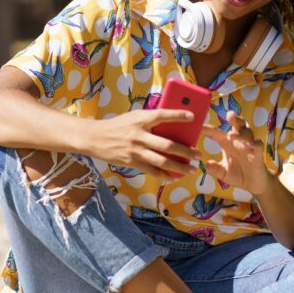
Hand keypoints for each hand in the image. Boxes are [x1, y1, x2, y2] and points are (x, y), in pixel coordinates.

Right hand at [82, 109, 200, 177]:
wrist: (95, 138)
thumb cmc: (119, 125)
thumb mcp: (134, 116)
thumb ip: (151, 119)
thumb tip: (173, 124)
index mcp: (140, 119)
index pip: (162, 115)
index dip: (178, 115)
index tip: (193, 117)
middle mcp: (139, 135)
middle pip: (167, 144)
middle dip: (185, 151)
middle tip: (198, 154)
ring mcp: (135, 150)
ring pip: (162, 161)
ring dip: (179, 166)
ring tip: (191, 169)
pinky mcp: (131, 162)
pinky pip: (151, 171)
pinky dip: (164, 175)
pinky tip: (174, 177)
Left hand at [202, 111, 274, 194]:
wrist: (253, 184)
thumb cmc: (237, 174)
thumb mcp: (224, 173)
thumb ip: (216, 169)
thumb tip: (206, 165)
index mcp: (227, 143)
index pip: (216, 133)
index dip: (207, 129)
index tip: (198, 125)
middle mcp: (238, 141)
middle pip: (237, 124)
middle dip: (234, 118)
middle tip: (229, 115)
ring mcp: (249, 146)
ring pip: (248, 133)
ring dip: (240, 133)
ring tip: (231, 136)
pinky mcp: (258, 154)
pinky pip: (257, 145)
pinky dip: (254, 144)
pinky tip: (249, 145)